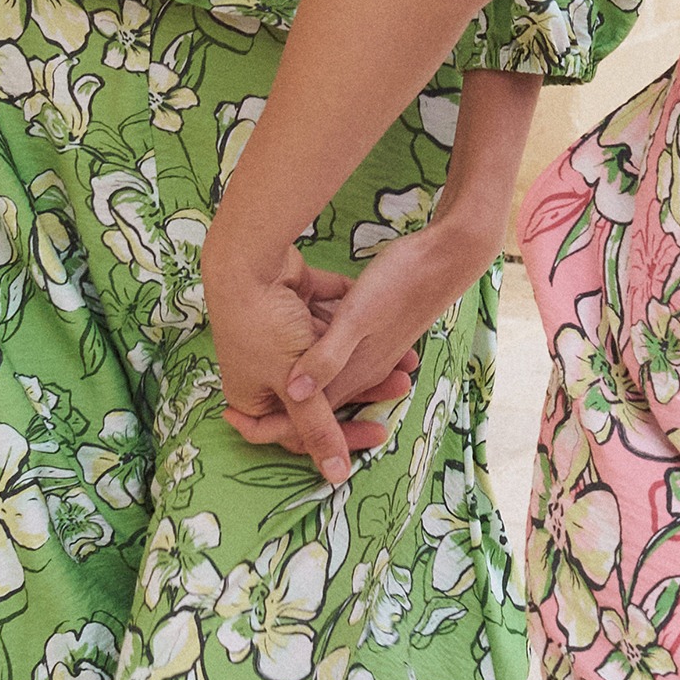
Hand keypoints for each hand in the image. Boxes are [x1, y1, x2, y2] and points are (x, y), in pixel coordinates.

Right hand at [203, 237, 426, 485]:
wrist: (246, 256)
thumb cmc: (265, 327)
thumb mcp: (296, 388)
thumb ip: (318, 427)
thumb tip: (337, 477)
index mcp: (253, 395)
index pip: (299, 431)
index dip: (340, 436)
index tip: (380, 431)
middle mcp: (262, 368)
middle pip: (319, 390)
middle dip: (361, 386)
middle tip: (400, 386)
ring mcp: (275, 333)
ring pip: (324, 352)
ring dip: (358, 351)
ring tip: (402, 354)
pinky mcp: (289, 301)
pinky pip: (322, 315)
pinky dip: (344, 316)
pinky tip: (372, 312)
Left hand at [252, 223, 492, 423]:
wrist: (447, 256)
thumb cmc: (400, 281)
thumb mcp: (357, 317)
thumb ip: (325, 357)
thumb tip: (292, 391)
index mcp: (353, 371)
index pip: (308, 414)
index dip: (271, 423)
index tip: (231, 416)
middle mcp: (361, 368)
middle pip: (312, 401)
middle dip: (277, 408)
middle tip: (232, 408)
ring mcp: (368, 350)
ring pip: (320, 372)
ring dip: (294, 373)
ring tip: (254, 360)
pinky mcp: (371, 329)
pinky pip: (332, 346)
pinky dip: (313, 342)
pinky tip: (295, 324)